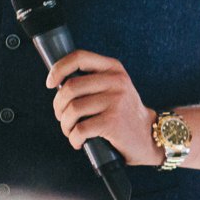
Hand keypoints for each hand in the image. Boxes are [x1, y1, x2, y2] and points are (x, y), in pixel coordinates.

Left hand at [45, 50, 157, 165]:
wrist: (149, 136)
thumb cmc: (124, 114)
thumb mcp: (114, 88)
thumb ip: (92, 80)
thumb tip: (57, 83)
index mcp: (114, 69)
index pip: (79, 57)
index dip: (58, 69)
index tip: (50, 84)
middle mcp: (117, 82)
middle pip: (70, 87)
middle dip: (58, 106)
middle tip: (62, 117)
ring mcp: (116, 101)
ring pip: (72, 110)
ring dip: (65, 125)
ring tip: (70, 131)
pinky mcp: (113, 122)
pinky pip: (80, 129)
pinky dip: (74, 138)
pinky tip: (78, 141)